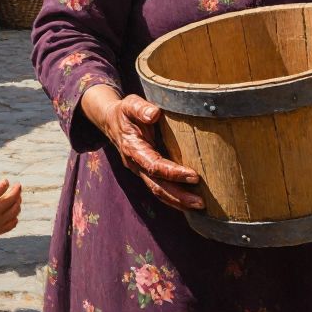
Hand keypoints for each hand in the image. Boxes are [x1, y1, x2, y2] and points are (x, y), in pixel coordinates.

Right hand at [0, 179, 22, 244]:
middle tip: (18, 186)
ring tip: (18, 199)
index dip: (4, 184)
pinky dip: (15, 219)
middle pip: (11, 199)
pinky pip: (11, 225)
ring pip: (14, 211)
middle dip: (16, 191)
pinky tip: (15, 217)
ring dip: (18, 203)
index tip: (6, 181)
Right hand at [87, 87, 202, 210]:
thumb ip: (140, 108)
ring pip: (158, 191)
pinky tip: (188, 203)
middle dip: (179, 196)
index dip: (173, 172)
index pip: (154, 165)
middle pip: (157, 186)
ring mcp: (140, 171)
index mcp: (133, 148)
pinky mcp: (145, 172)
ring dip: (178, 201)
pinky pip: (159, 188)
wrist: (110, 122)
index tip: (194, 175)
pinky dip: (173, 198)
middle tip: (201, 202)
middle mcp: (136, 164)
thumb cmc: (124, 112)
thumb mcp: (130, 104)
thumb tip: (154, 114)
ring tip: (199, 206)